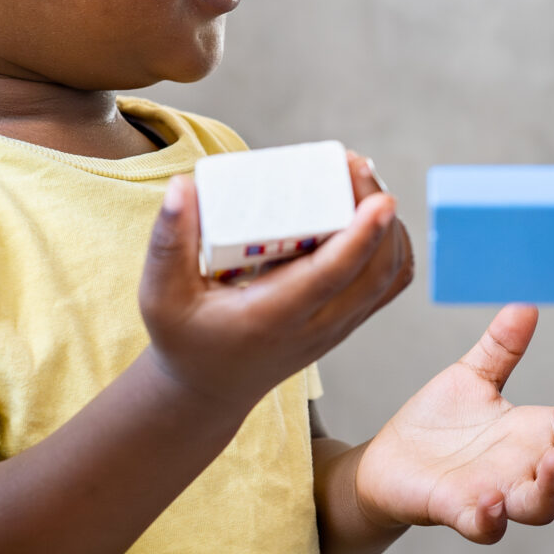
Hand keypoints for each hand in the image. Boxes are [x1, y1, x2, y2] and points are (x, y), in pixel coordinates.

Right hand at [139, 151, 413, 411]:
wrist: (209, 389)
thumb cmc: (185, 338)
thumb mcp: (160, 294)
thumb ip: (168, 241)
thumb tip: (183, 185)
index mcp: (272, 318)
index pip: (331, 276)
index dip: (362, 235)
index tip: (380, 196)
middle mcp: (316, 326)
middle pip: (374, 271)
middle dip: (379, 214)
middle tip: (355, 164)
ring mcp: (338, 327)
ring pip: (389, 277)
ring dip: (389, 226)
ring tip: (361, 179)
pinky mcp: (347, 322)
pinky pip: (388, 284)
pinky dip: (393, 245)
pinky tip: (372, 212)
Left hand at [350, 304, 553, 542]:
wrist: (388, 462)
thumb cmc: (438, 423)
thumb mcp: (473, 377)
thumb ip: (502, 348)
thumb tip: (526, 305)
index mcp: (534, 434)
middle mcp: (524, 469)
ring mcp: (497, 494)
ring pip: (540, 506)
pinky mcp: (459, 512)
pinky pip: (484, 526)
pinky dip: (491, 518)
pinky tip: (492, 501)